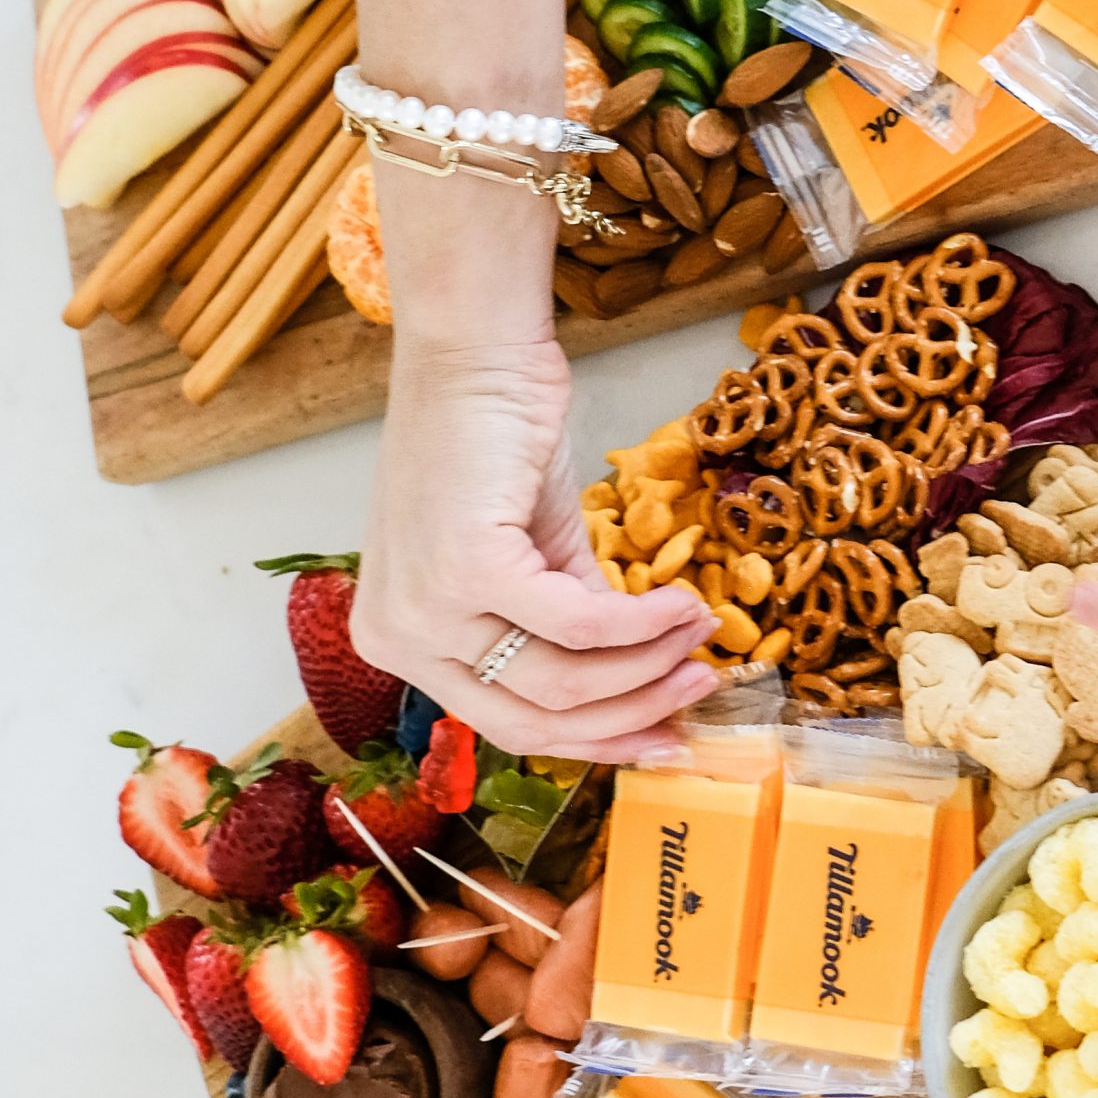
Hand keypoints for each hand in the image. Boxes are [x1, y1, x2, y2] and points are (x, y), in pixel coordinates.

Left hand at [352, 339, 719, 759]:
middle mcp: (397, 640)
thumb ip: (571, 628)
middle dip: (633, 710)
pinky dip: (643, 622)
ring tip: (699, 630)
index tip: (669, 734)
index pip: (509, 726)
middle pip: (535, 721)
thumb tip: (649, 681)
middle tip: (700, 684)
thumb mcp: (533, 559)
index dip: (600, 740)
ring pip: (562, 680)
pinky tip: (683, 605)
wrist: (478, 357)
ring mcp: (425, 608)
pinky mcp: (465, 569)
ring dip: (649, 661)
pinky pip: (578, 625)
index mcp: (402, 645)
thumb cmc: (497, 444)